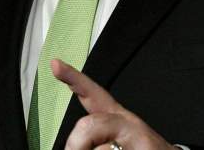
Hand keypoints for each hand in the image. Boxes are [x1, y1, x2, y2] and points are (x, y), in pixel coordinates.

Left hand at [51, 59, 173, 149]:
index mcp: (114, 117)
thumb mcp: (113, 142)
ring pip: (101, 148)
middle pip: (89, 125)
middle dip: (77, 145)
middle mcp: (125, 121)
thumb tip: (72, 145)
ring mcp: (137, 134)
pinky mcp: (148, 147)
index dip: (73, 78)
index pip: (92, 93)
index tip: (55, 63)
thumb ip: (92, 136)